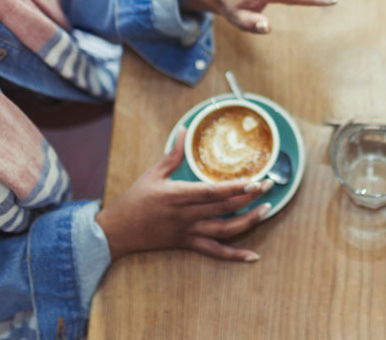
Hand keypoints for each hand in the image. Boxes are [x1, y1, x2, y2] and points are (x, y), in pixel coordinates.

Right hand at [95, 133, 273, 261]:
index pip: (212, 192)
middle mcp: (186, 215)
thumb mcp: (153, 173)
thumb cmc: (134, 200)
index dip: (236, 187)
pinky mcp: (188, 244)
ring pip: (224, 231)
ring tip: (267, 210)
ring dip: (248, 221)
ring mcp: (188, 232)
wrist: (116, 232)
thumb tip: (184, 130)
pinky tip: (253, 256)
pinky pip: (215, 252)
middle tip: (269, 185)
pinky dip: (235, 255)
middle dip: (250, 197)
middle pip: (224, 208)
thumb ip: (172, 153)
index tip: (255, 180)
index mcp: (178, 195)